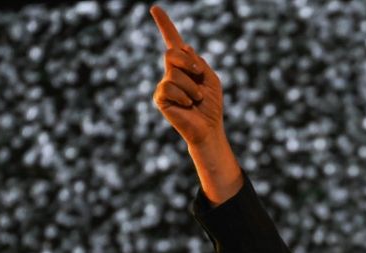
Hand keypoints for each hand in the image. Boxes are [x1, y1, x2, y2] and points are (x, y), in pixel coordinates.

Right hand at [150, 5, 222, 147]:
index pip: (173, 41)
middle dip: (188, 62)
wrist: (209, 129)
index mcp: (185, 65)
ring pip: (174, 73)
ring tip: (196, 99)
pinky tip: (188, 105)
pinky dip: (183, 95)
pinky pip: (168, 87)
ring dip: (191, 86)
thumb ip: (198, 62)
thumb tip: (184, 46)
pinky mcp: (160, 98)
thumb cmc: (211, 105)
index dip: (165, 25)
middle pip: (172, 53)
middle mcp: (171, 72)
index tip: (155, 8)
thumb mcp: (210, 78)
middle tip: (199, 74)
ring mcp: (164, 85)